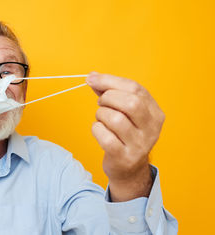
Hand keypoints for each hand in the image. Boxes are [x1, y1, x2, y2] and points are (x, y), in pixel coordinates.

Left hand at [86, 72, 164, 201]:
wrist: (128, 169)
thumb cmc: (124, 134)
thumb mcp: (123, 111)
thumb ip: (109, 92)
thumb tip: (92, 76)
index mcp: (155, 112)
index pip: (135, 88)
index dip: (109, 81)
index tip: (91, 79)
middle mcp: (152, 128)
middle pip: (130, 103)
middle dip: (108, 98)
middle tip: (101, 104)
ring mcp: (140, 145)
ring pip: (115, 119)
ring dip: (101, 115)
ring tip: (101, 119)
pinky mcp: (124, 157)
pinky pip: (105, 137)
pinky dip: (97, 130)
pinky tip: (100, 131)